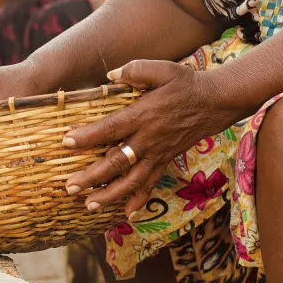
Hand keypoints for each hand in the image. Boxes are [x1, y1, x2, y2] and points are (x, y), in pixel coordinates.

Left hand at [62, 60, 237, 217]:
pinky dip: (139, 199)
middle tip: (70, 187)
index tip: (67, 142)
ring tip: (88, 205)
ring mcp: (158, 153)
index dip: (89, 136)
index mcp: (144, 115)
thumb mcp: (163, 69)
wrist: (215, 102)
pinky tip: (126, 213)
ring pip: (132, 180)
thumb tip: (111, 75)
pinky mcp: (165, 160)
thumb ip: (136, 70)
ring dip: (110, 195)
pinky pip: (151, 183)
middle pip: (117, 161)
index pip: (111, 128)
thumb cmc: (185, 83)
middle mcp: (149, 139)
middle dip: (92, 177)